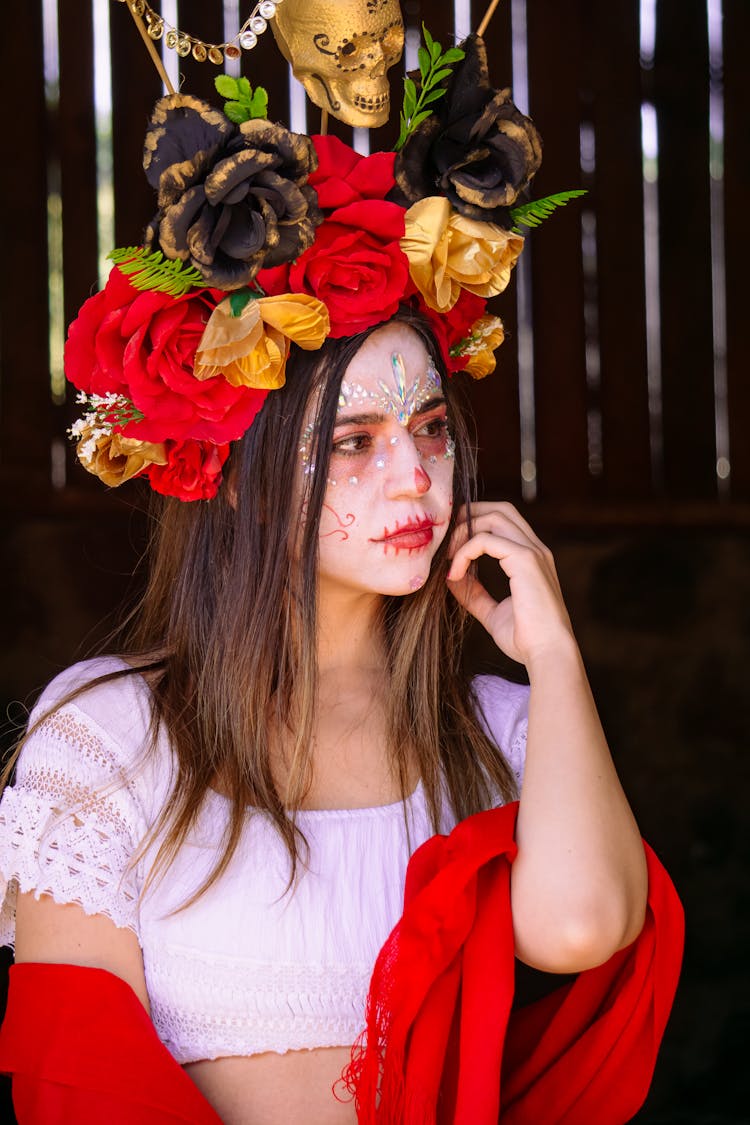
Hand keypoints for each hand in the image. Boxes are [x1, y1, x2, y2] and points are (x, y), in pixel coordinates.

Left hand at [446, 501, 575, 666]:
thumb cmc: (526, 640)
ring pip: (493, 518)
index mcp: (533, 559)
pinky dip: (464, 552)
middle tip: (445, 540)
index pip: (504, 522)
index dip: (475, 524)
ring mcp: (533, 552)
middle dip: (469, 516)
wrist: (548, 655)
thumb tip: (450, 577)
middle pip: (500, 509)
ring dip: (464, 532)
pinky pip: (485, 540)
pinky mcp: (525, 560)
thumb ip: (474, 593)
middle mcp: (536, 550)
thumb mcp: (493, 613)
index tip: (451, 549)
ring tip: (447, 557)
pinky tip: (454, 574)